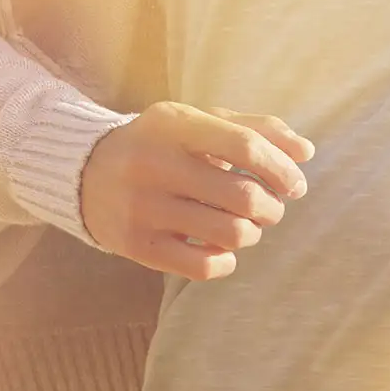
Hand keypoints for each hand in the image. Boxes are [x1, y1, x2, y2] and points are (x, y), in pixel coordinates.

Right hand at [80, 102, 314, 280]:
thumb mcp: (200, 124)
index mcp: (175, 125)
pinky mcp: (135, 244)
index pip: (246, 147)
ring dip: (251, 234)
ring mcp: (142, 206)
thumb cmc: (163, 146)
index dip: (282, 170)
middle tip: (269, 208)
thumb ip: (256, 129)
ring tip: (244, 226)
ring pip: (231, 234)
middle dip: (272, 208)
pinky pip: (204, 266)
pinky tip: (220, 248)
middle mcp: (154, 164)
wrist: (83, 171)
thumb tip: (306, 151)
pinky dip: (226, 260)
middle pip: (245, 197)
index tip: (294, 186)